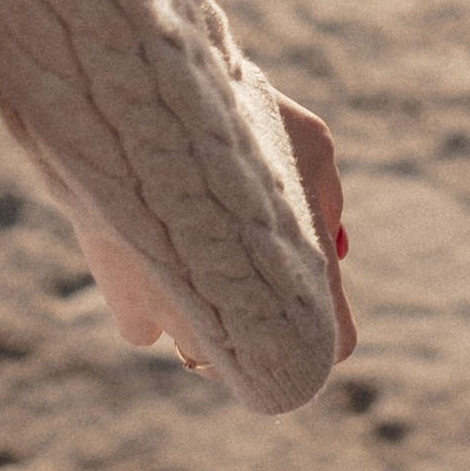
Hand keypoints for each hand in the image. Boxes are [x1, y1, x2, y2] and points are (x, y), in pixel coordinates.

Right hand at [7, 97, 357, 367]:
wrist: (141, 112)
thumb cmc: (240, 117)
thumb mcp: (311, 144)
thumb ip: (327, 199)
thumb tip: (334, 246)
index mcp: (301, 281)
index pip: (337, 346)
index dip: (329, 326)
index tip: (312, 298)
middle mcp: (246, 323)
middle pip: (259, 358)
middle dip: (257, 323)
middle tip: (242, 271)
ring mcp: (187, 325)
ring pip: (200, 351)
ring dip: (202, 319)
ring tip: (194, 258)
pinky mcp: (132, 313)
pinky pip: (147, 330)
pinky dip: (150, 304)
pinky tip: (150, 255)